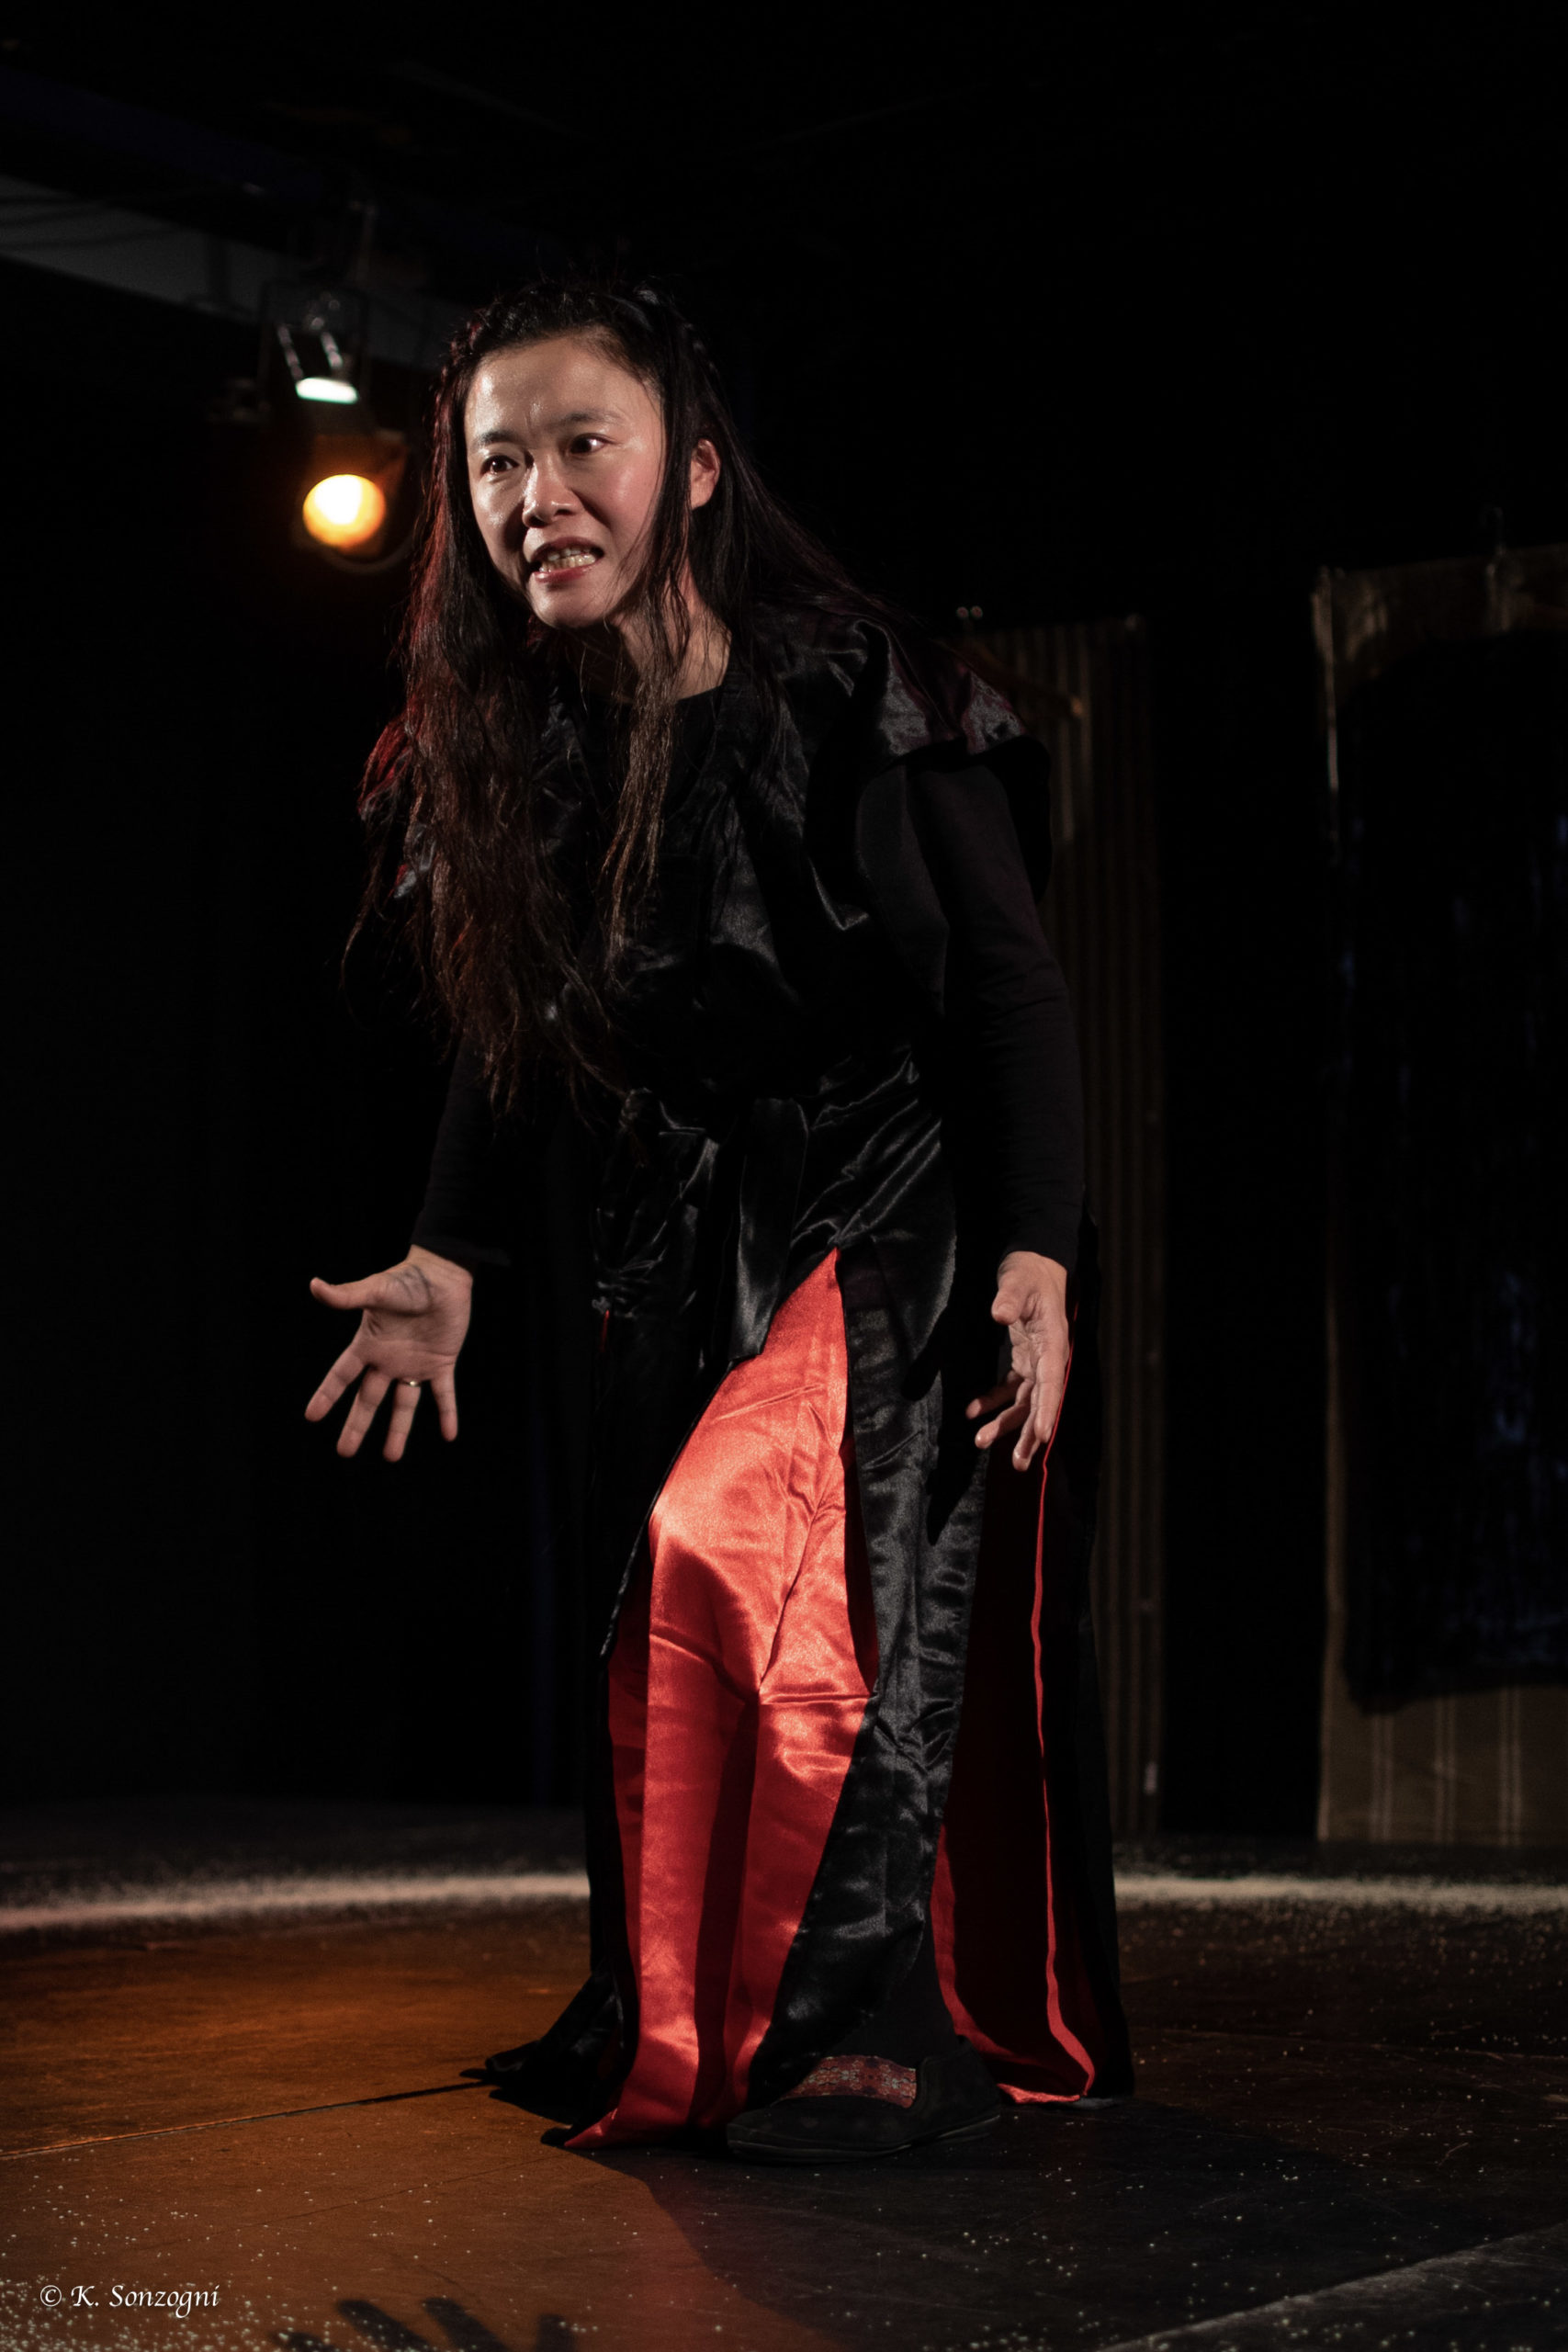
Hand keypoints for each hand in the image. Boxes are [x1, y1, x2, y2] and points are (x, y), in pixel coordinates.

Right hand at [304, 1246, 472, 1460]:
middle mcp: (389, 1360)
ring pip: (404, 1405)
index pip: (342, 1375)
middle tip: (344, 1452)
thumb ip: (347, 1295)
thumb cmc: (408, 1279)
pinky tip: (450, 1435)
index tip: (311, 1417)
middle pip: (368, 1400)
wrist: (444, 1274)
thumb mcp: (376, 1290)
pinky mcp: (442, 1363)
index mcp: (369, 1345)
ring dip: (398, 1430)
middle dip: (356, 1425)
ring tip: (392, 1457)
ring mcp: (415, 1364)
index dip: (327, 1395)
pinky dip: (448, 1413)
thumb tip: (314, 1285)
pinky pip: (443, 1394)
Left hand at [965, 1250, 1069, 1471]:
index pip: (1052, 1383)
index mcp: (1053, 1343)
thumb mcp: (1017, 1280)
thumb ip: (1009, 1297)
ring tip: (981, 1443)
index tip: (1041, 1437)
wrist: (1033, 1264)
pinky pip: (1010, 1388)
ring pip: (1025, 1402)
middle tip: (1018, 1463)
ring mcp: (1036, 1361)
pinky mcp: (1024, 1359)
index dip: (1047, 1411)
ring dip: (1006, 1423)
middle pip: (1041, 1402)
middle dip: (1030, 1433)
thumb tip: (1001, 1314)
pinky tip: (972, 1412)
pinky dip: (992, 1401)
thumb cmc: (1029, 1272)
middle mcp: (1049, 1358)